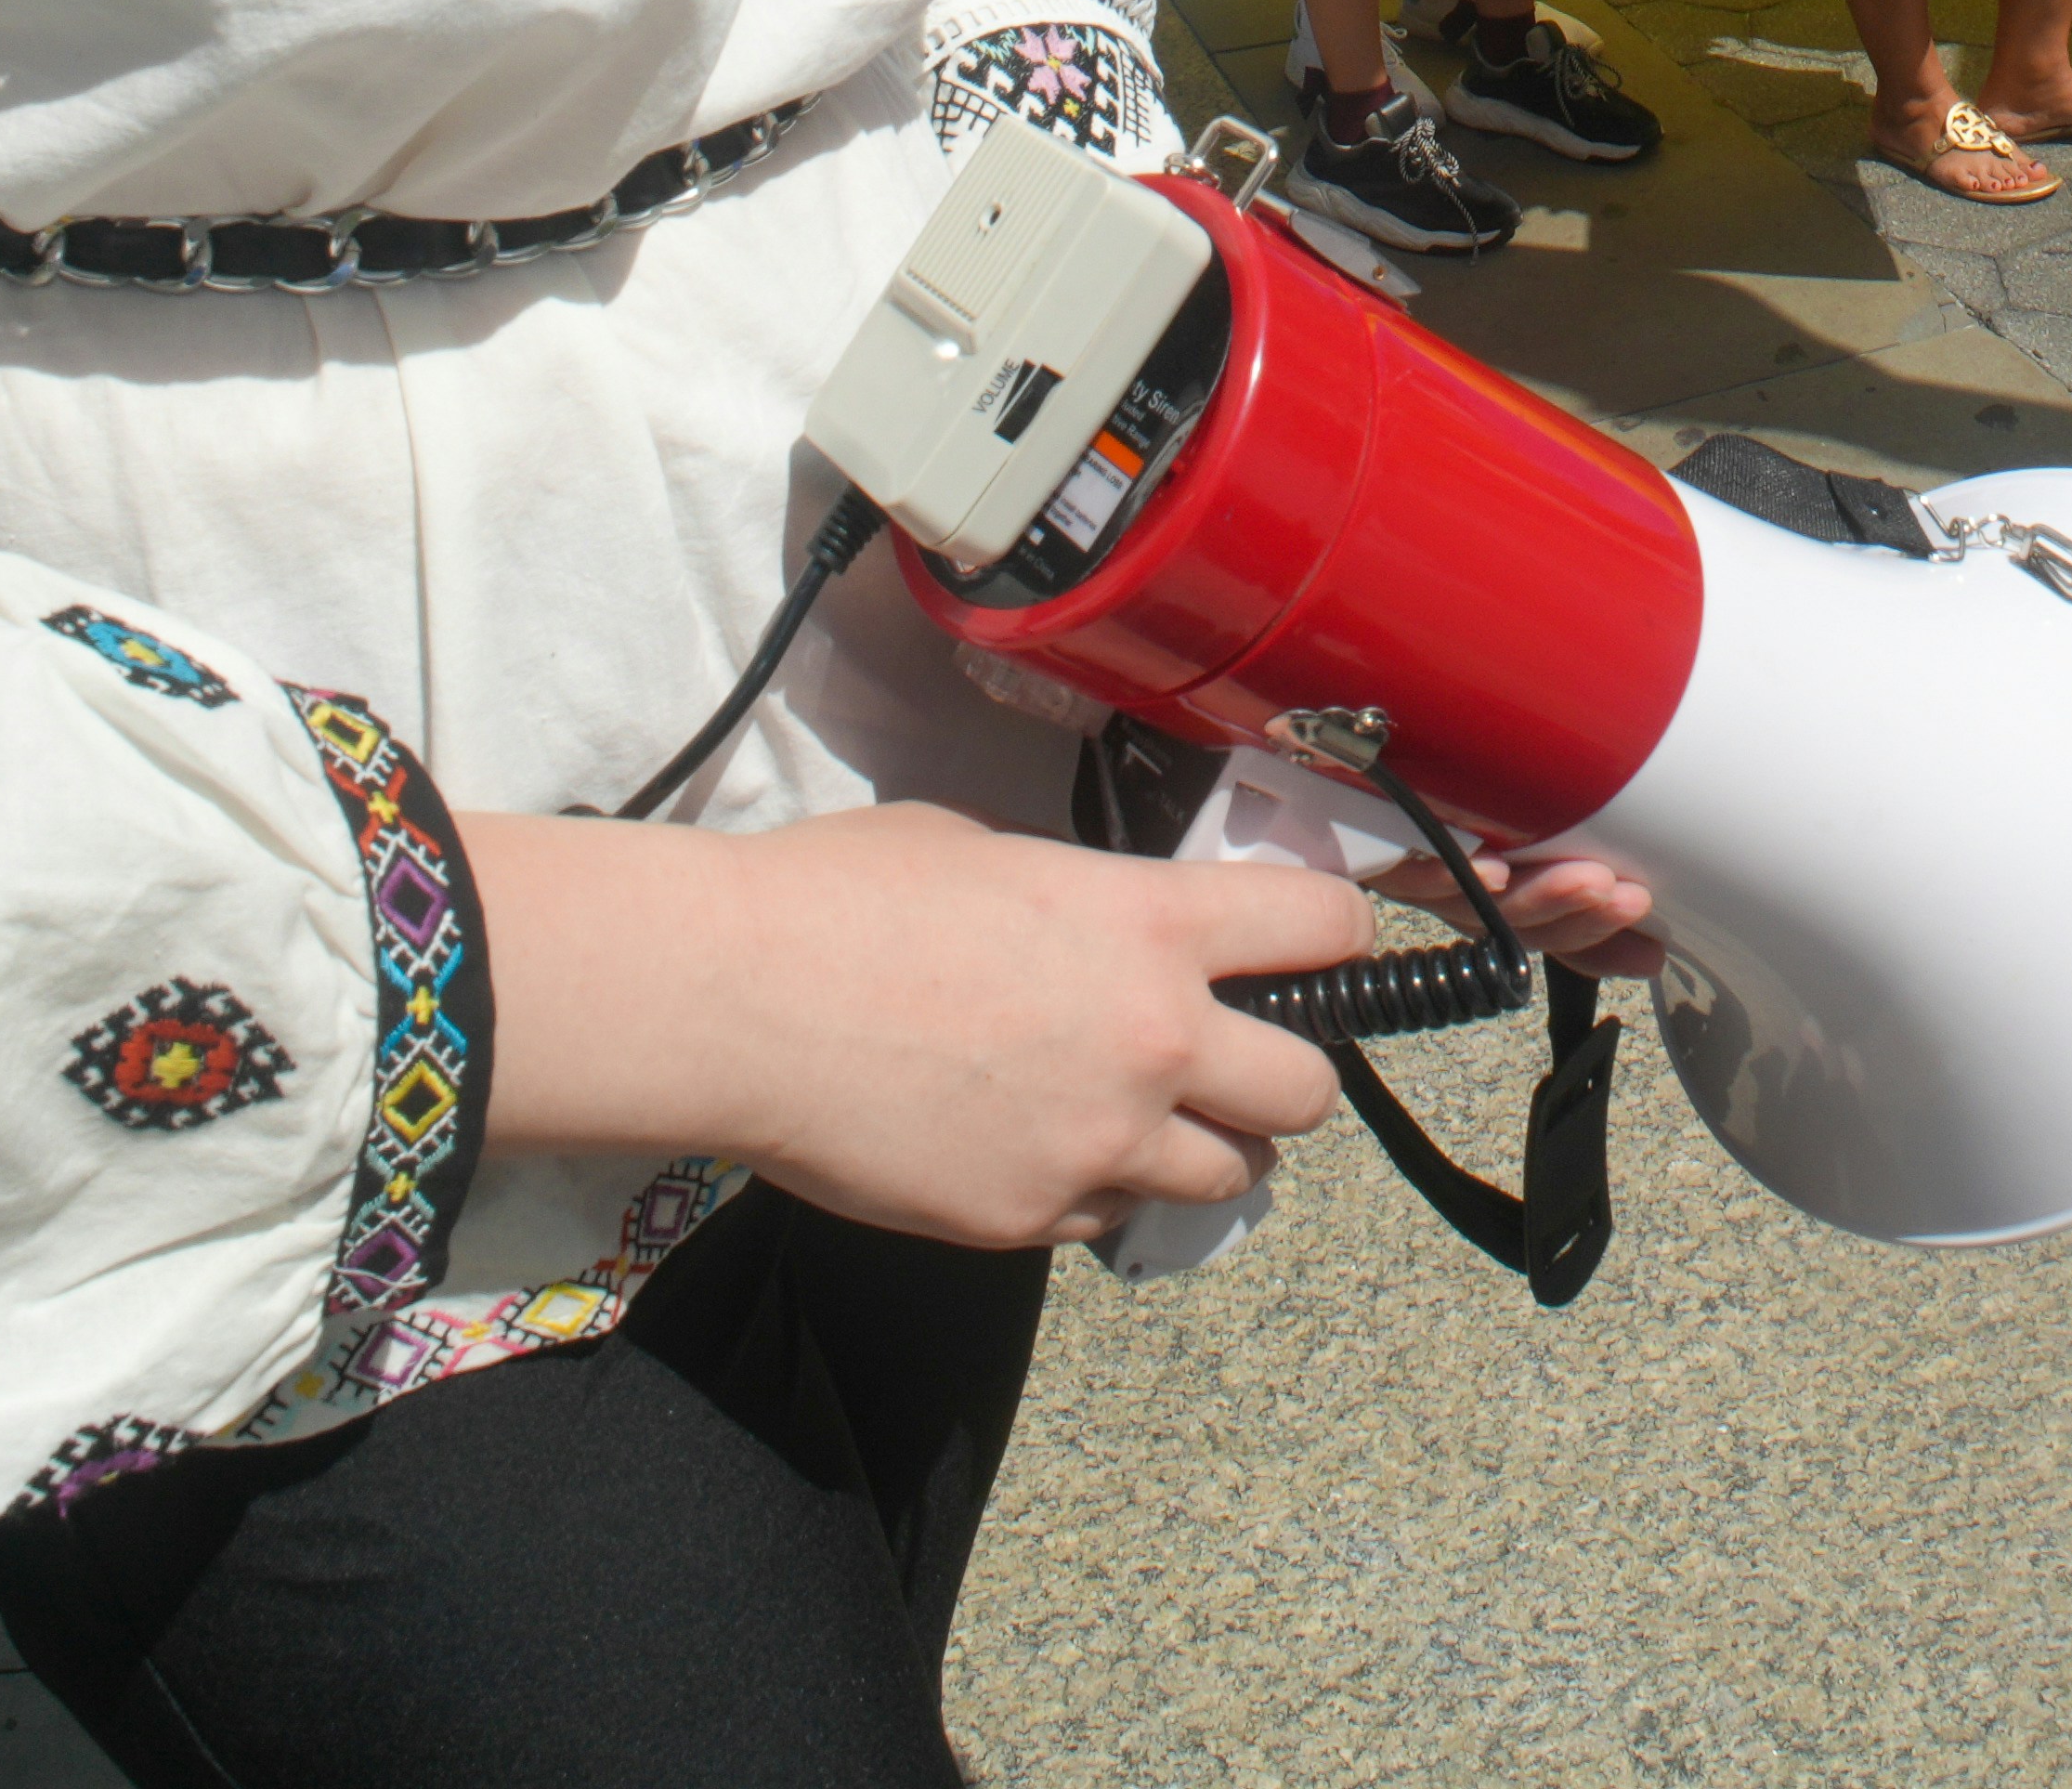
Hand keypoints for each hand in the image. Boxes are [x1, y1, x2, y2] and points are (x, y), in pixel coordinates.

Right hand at [472, 800, 1354, 1242]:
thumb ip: (1087, 905)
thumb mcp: (994, 852)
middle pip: (1310, 1089)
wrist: (737, 1002)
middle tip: (1240, 1057)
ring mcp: (1097, 1144)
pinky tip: (1035, 1147)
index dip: (1334, 934)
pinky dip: (1098, 1190)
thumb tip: (1105, 932)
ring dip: (1203, 1147)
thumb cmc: (844, 897)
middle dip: (1287, 1073)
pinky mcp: (1030, 1219)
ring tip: (1141, 1116)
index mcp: (1152, 924)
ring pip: (1229, 1177)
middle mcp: (1153, 1041)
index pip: (1327, 926)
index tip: (1319, 945)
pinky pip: (1111, 1218)